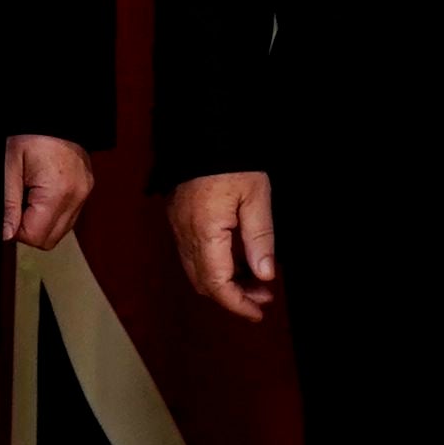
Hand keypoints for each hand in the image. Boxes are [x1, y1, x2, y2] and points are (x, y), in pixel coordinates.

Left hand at [0, 134, 94, 253]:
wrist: (56, 114)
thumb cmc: (31, 132)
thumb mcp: (11, 165)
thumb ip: (9, 203)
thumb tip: (6, 234)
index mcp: (58, 191)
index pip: (35, 236)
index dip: (16, 230)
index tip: (10, 210)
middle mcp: (77, 196)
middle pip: (49, 240)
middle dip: (28, 229)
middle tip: (17, 203)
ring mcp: (84, 194)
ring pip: (60, 231)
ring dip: (41, 222)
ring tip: (30, 194)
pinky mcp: (85, 189)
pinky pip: (68, 216)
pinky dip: (52, 213)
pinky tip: (41, 193)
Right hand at [169, 170, 278, 322]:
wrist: (203, 132)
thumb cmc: (231, 160)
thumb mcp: (256, 197)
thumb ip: (260, 239)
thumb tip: (264, 275)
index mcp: (205, 231)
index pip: (218, 284)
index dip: (238, 304)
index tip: (258, 313)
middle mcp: (186, 233)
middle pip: (205, 283)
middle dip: (234, 297)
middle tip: (263, 297)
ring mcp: (179, 227)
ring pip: (197, 271)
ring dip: (224, 283)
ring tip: (255, 280)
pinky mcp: (179, 219)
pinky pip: (192, 254)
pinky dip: (214, 266)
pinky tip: (236, 260)